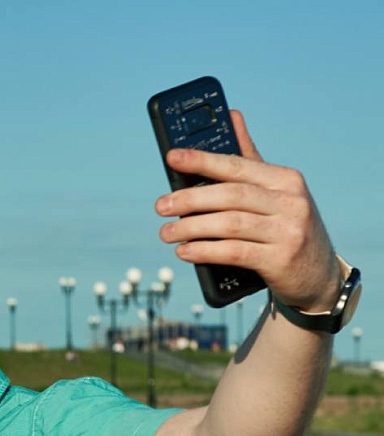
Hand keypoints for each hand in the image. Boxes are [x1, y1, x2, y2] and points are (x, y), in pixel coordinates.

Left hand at [155, 110, 341, 312]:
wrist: (318, 275)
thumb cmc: (287, 227)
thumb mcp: (276, 192)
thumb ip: (250, 158)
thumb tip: (231, 116)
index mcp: (286, 179)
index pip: (237, 166)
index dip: (202, 161)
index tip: (172, 158)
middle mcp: (291, 202)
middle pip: (230, 195)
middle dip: (189, 199)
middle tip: (160, 206)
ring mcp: (288, 231)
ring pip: (229, 224)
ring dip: (191, 228)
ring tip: (166, 233)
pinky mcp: (281, 259)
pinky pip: (234, 252)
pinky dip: (205, 251)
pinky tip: (185, 251)